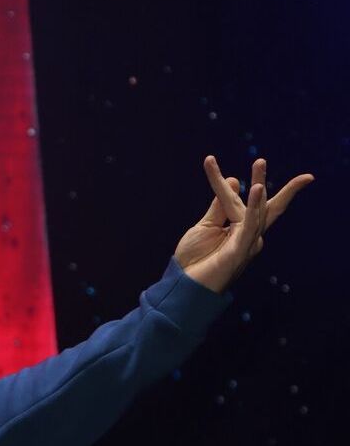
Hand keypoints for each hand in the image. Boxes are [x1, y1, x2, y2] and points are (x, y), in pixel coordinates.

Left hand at [174, 156, 313, 292]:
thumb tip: (234, 180)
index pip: (241, 200)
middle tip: (260, 159)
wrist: (184, 285)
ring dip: (258, 188)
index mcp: (239, 229)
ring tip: (259, 165)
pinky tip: (255, 190)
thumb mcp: (204, 226)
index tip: (218, 160)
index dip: (237, 181)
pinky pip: (249, 225)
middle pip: (261, 204)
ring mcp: (246, 243)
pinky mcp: (240, 250)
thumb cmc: (194, 259)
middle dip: (261, 180)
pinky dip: (253, 207)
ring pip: (257, 212)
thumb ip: (219, 206)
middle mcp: (247, 235)